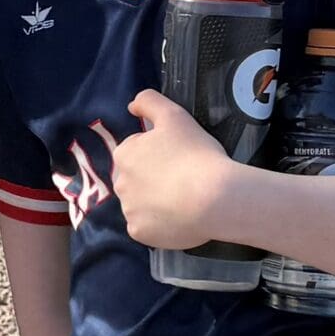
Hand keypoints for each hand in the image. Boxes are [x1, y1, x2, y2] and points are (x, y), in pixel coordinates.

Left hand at [110, 90, 244, 250]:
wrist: (214, 197)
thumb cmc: (196, 154)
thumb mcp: (174, 116)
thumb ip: (150, 102)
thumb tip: (131, 105)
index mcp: (124, 155)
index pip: (137, 151)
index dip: (160, 153)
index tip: (180, 157)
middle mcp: (119, 183)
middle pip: (137, 179)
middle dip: (155, 178)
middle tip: (184, 178)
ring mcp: (128, 211)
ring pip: (141, 204)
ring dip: (157, 201)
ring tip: (186, 199)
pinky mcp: (139, 233)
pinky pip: (147, 227)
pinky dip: (160, 224)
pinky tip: (180, 218)